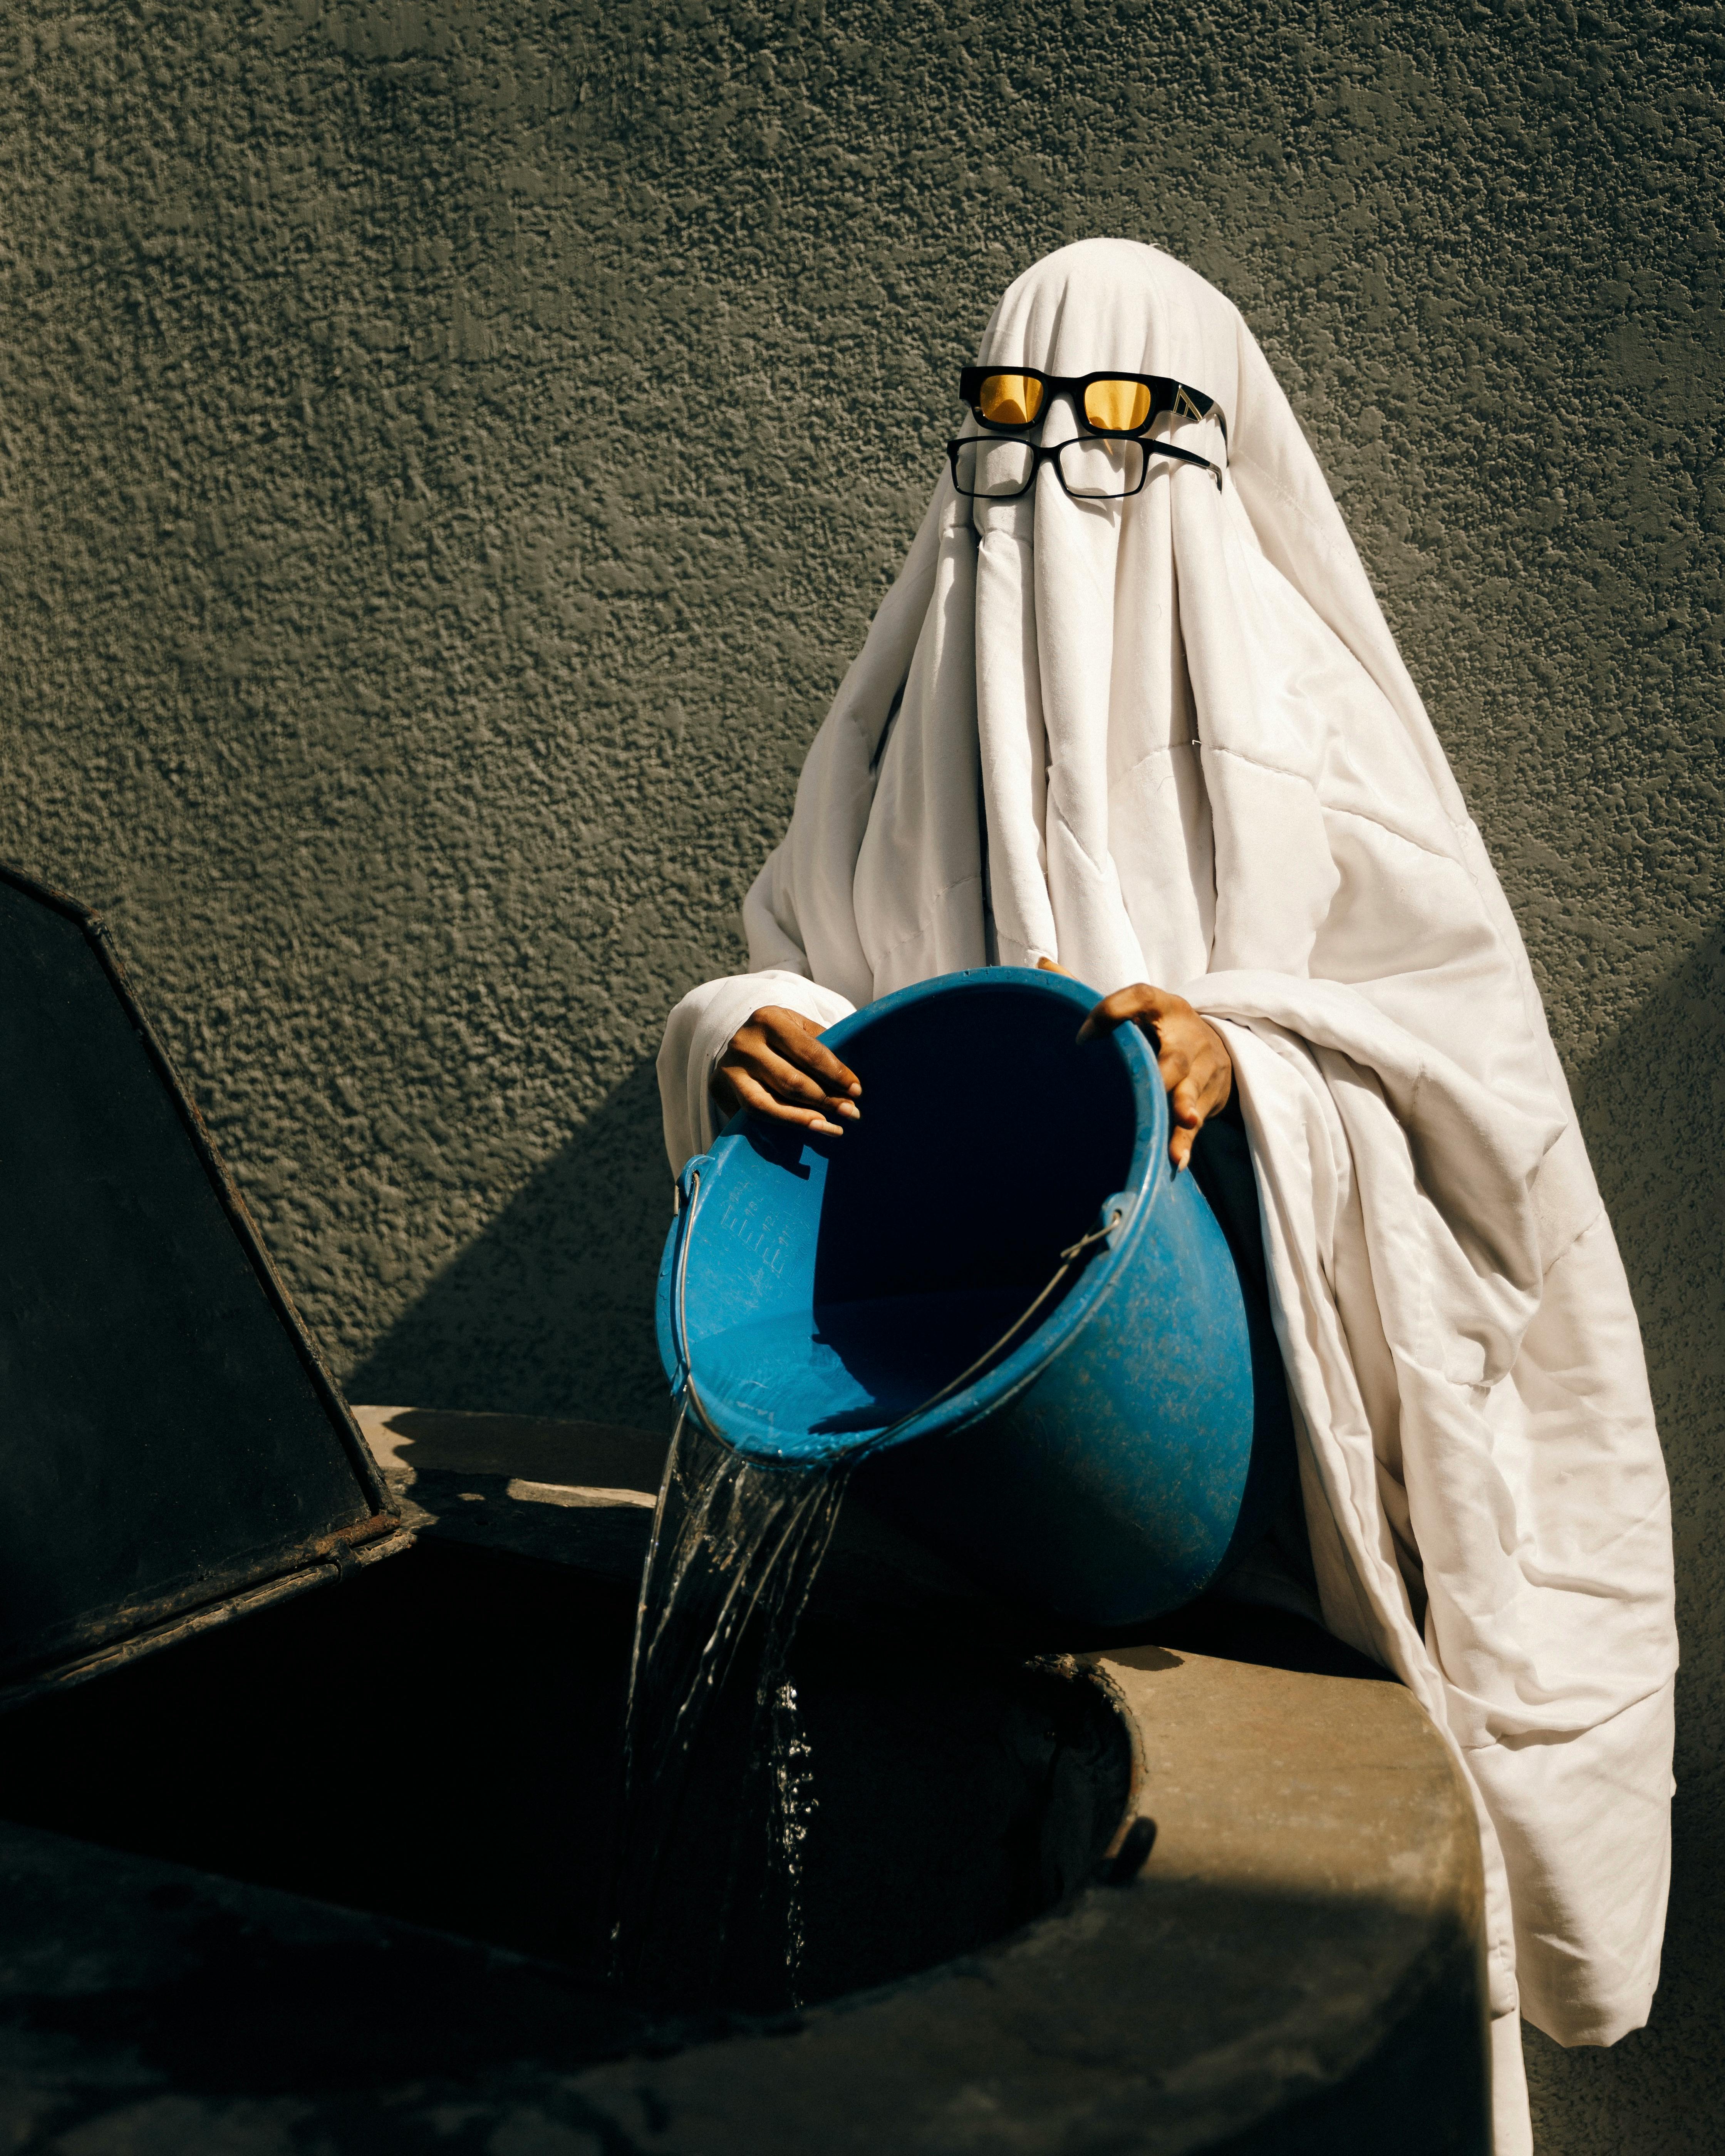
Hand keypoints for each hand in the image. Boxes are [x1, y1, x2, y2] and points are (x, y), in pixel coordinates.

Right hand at [713, 1006, 861, 1138]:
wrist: (742, 1041)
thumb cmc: (782, 1037)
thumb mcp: (800, 1030)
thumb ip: (821, 1048)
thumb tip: (850, 1085)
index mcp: (769, 1019)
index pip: (809, 1052)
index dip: (836, 1074)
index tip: (857, 1091)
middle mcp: (745, 1042)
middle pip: (791, 1080)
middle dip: (826, 1100)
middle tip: (851, 1113)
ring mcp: (729, 1068)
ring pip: (769, 1103)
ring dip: (805, 1118)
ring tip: (832, 1127)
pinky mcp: (720, 1090)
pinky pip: (755, 1114)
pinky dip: (784, 1123)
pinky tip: (809, 1127)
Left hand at [1077, 982, 1232, 1171]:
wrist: (1220, 1048)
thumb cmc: (1159, 1029)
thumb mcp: (1133, 1007)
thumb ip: (1088, 989)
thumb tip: (1041, 967)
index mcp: (1162, 1008)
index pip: (1141, 997)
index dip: (1114, 1010)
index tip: (1082, 1035)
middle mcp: (1185, 1037)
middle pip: (1177, 1053)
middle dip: (1167, 1070)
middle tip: (1154, 1083)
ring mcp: (1201, 1070)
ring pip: (1191, 1090)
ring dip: (1184, 1108)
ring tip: (1183, 1121)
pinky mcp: (1207, 1098)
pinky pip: (1197, 1120)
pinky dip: (1186, 1141)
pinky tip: (1176, 1160)